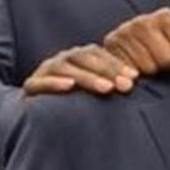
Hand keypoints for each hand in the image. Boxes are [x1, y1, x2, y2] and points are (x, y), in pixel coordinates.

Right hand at [22, 45, 137, 96]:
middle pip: (84, 58)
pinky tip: (69, 86)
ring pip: (65, 68)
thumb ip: (114, 85)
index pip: (99, 54)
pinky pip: (40, 82)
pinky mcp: (31, 87)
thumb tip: (138, 84)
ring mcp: (45, 72)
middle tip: (125, 86)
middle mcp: (63, 61)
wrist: (37, 115)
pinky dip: (54, 82)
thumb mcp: (96, 91)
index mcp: (79, 59)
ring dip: (87, 77)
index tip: (135, 77)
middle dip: (107, 71)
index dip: (117, 64)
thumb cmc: (75, 103)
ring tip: (106, 88)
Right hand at [102, 8, 169, 75]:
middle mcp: (142, 21)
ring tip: (154, 68)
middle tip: (169, 68)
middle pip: (167, 59)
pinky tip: (138, 71)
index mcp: (165, 16)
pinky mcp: (110, 45)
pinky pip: (130, 71)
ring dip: (154, 74)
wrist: (136, 44)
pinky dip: (137, 76)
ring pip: (149, 68)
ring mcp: (124, 32)